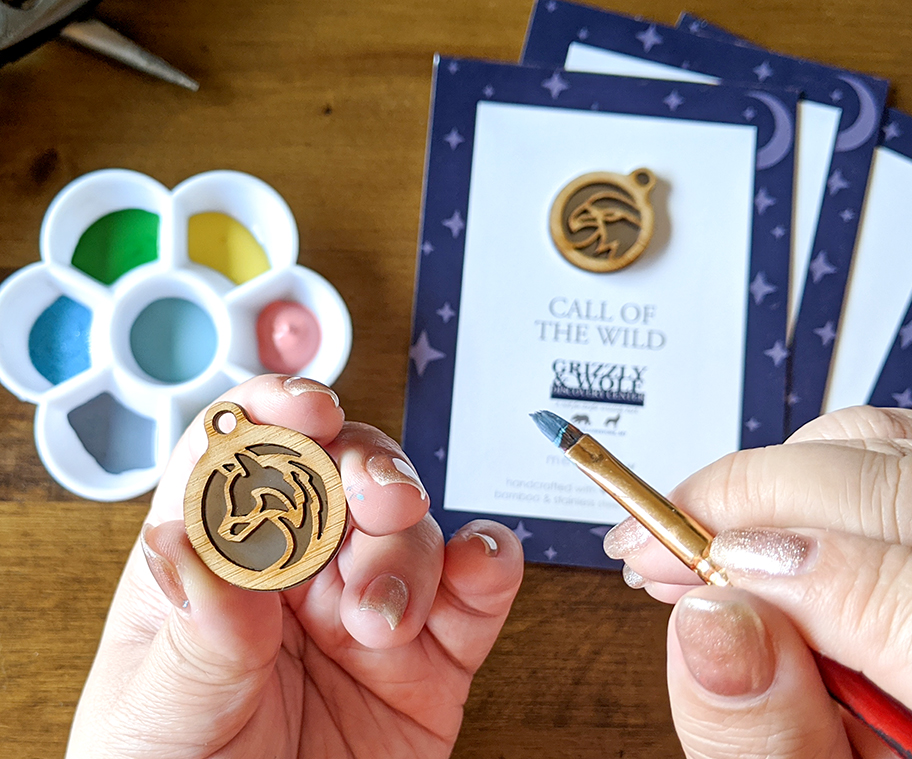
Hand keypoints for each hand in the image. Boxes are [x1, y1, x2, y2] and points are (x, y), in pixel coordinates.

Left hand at [66, 375, 522, 757]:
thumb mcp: (160, 719)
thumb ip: (192, 636)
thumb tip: (182, 541)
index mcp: (216, 568)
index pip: (240, 457)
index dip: (277, 413)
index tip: (308, 411)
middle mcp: (297, 575)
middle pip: (342, 473)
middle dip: (369, 467)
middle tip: (380, 497)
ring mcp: (369, 609)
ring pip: (412, 527)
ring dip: (412, 548)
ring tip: (385, 619)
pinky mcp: (433, 658)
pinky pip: (476, 590)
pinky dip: (491, 562)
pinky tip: (478, 570)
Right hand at [603, 406, 911, 758]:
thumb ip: (772, 739)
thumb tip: (707, 624)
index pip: (911, 599)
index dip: (782, 573)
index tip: (685, 575)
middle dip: (759, 497)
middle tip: (664, 540)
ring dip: (789, 473)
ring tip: (714, 532)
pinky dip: (831, 462)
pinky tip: (777, 515)